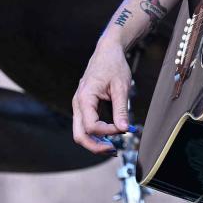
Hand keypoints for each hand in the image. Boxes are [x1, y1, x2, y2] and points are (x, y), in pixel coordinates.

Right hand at [72, 38, 131, 153]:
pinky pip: (85, 125)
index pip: (91, 126)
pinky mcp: (84, 106)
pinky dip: (96, 134)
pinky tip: (109, 136)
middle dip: (95, 146)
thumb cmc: (113, 65)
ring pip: (80, 132)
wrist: (107, 51)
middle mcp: (78, 103)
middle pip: (79, 135)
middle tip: (114, 151)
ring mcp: (79, 105)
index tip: (124, 128)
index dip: (108, 132)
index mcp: (84, 98)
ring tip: (113, 147)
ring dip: (95, 142)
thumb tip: (124, 129)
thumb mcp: (121, 87)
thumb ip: (121, 109)